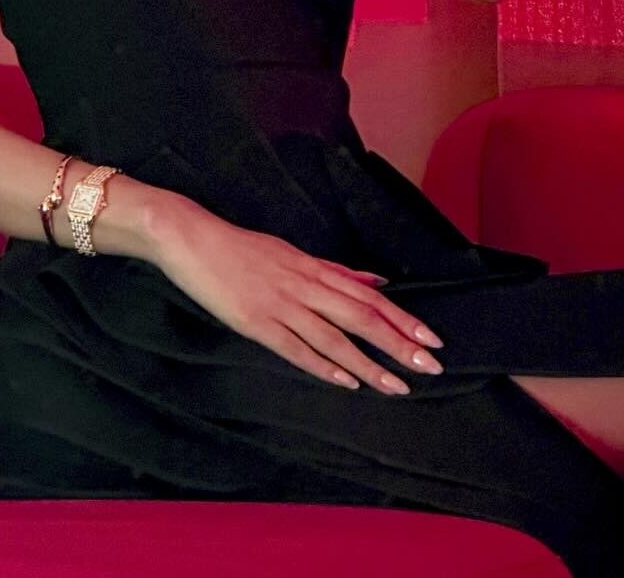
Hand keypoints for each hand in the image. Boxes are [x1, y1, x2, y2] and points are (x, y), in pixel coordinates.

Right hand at [145, 196, 445, 394]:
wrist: (192, 238)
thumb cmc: (242, 248)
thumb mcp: (294, 253)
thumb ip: (336, 271)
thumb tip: (380, 280)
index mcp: (314, 268)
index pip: (369, 297)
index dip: (402, 319)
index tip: (431, 339)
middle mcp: (305, 285)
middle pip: (362, 315)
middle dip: (399, 342)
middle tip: (431, 365)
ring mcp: (281, 304)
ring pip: (335, 337)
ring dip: (370, 363)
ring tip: (398, 385)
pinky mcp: (256, 321)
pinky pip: (295, 347)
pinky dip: (323, 364)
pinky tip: (346, 381)